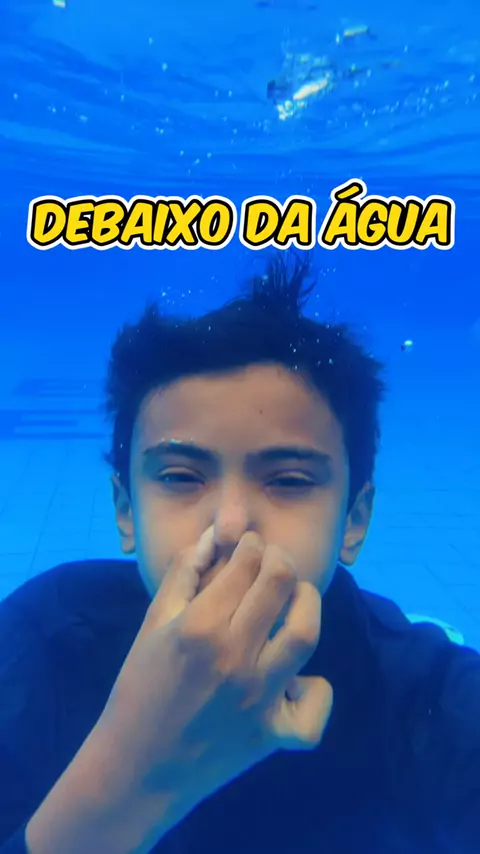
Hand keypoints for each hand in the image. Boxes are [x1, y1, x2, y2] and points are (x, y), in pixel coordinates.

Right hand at [98, 529, 332, 818]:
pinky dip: (314, 689)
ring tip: (296, 598)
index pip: (245, 563)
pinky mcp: (272, 734)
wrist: (137, 767)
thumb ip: (182, 575)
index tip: (249, 545)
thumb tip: (213, 538)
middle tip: (273, 561)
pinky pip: (314, 709)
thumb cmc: (140, 689)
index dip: (251, 544)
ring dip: (306, 604)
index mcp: (199, 627)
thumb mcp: (152, 624)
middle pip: (280, 584)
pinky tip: (296, 678)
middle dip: (280, 560)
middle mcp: (234, 657)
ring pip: (305, 633)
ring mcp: (259, 697)